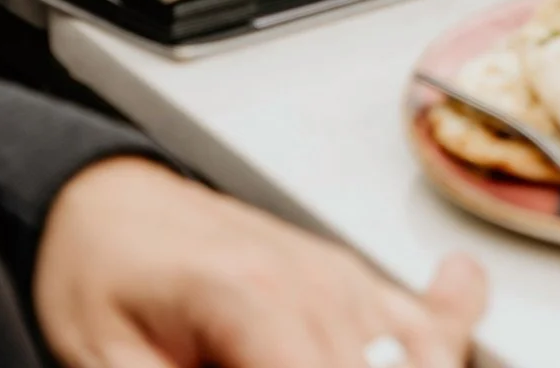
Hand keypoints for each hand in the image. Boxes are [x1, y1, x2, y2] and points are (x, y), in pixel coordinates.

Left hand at [34, 157, 485, 367]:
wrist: (105, 208)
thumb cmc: (99, 279)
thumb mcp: (104, 359)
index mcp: (252, 300)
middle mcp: (316, 282)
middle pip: (392, 363)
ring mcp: (344, 280)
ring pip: (426, 350)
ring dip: (425, 364)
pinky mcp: (353, 286)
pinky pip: (434, 315)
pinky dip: (454, 332)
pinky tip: (460, 323)